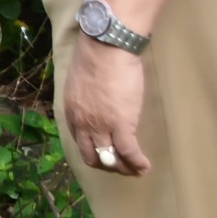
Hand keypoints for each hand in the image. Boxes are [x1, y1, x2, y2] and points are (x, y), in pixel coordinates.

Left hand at [64, 38, 150, 177]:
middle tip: (121, 165)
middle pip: (92, 156)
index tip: (106, 151)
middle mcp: (82, 123)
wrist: (105, 48)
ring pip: (111, 159)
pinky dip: (138, 163)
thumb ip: (85, 98)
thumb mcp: (80, 83)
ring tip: (136, 169)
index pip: (80, 141)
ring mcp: (100, 126)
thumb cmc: (95, 58)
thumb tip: (97, 104)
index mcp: (71, 111)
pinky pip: (129, 152)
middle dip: (107, 165)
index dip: (94, 150)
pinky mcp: (121, 125)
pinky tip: (145, 165)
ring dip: (124, 168)